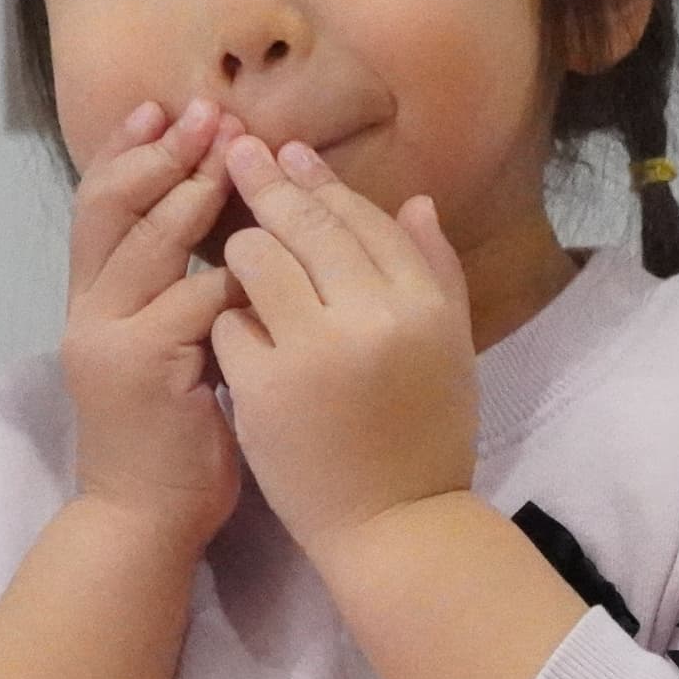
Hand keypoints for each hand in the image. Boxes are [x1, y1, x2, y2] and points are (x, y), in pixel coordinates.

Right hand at [60, 101, 245, 556]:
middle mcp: (89, 312)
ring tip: (233, 154)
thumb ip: (186, 288)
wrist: (147, 520)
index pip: (99, 204)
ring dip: (194, 196)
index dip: (130, 151)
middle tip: (209, 113)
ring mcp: (109, 340)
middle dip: (164, 154)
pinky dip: (230, 274)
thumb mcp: (175, 347)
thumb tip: (236, 218)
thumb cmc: (177, 434)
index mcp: (94, 301)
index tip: (166, 106)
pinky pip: (192, 303)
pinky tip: (264, 253)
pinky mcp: (142, 371)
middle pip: (112, 208)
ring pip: (149, 247)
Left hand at [209, 138, 479, 551]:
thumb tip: (413, 200)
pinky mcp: (265, 386)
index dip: (320, 181)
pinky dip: (230, 320)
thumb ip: (435, 272)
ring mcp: (314, 349)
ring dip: (241, 249)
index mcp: (424, 302)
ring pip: (257, 260)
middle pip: (307, 224)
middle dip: (265, 181)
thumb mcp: (448, 350)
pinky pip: (230, 322)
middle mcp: (373, 315)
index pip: (364, 217)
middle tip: (236, 151)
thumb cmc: (426, 436)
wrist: (394, 527)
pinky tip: (235, 328)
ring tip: (236, 250)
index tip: (288, 153)